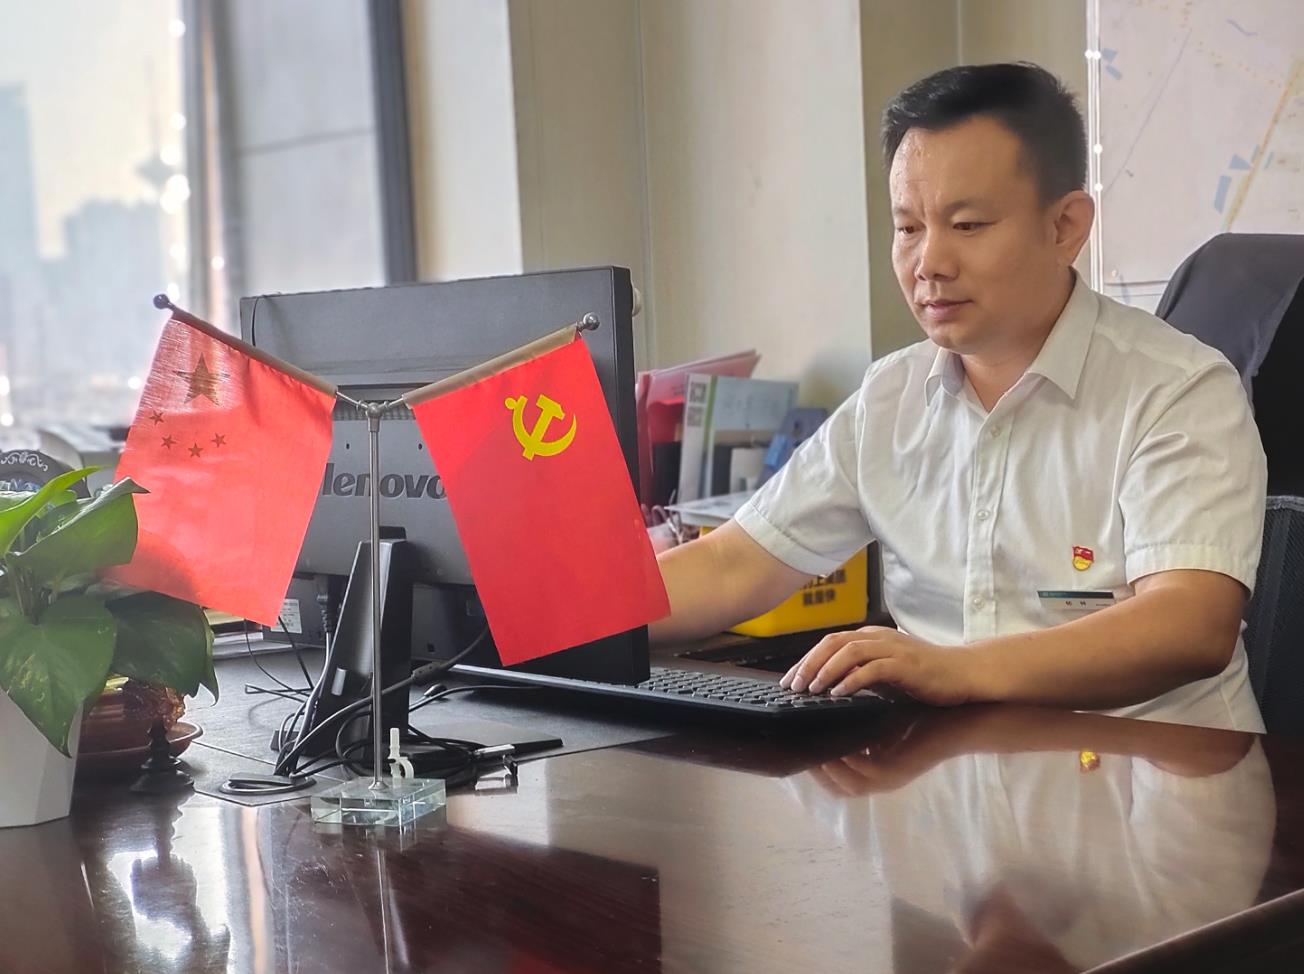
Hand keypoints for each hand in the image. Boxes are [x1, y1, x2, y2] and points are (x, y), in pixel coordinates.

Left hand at [779, 626, 978, 705]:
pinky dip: (852, 680)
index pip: (829, 642)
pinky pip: (872, 668)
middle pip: (833, 643)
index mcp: (871, 636)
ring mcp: (892, 648)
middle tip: (793, 686)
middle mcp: (878, 637)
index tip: (789, 680)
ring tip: (812, 689)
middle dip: (809, 664)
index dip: (806, 660)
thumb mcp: (885, 671)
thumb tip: (828, 686)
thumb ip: (859, 673)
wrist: (963, 672)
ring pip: (850, 652)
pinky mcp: (906, 664)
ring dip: (826, 670)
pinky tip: (839, 693)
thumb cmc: (924, 675)